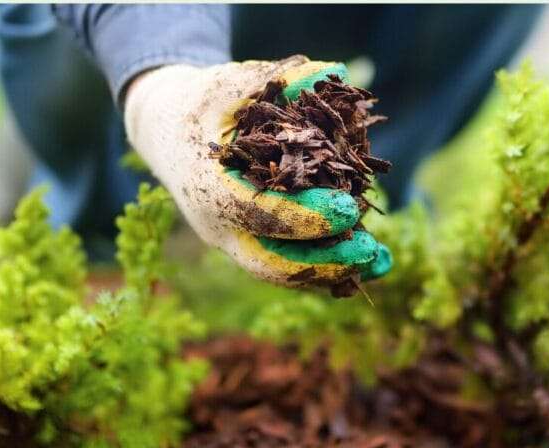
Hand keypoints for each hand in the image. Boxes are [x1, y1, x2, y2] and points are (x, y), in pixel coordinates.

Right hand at [124, 56, 390, 288]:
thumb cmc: (201, 103)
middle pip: (270, 262)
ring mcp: (232, 241)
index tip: (349, 209)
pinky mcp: (249, 244)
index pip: (256, 212)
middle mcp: (217, 225)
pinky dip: (327, 268)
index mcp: (207, 186)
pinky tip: (368, 263)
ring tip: (381, 262)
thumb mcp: (230, 83)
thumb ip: (278, 79)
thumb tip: (332, 74)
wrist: (166, 131)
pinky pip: (288, 265)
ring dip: (333, 272)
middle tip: (371, 251)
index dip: (304, 216)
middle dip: (323, 262)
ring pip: (282, 272)